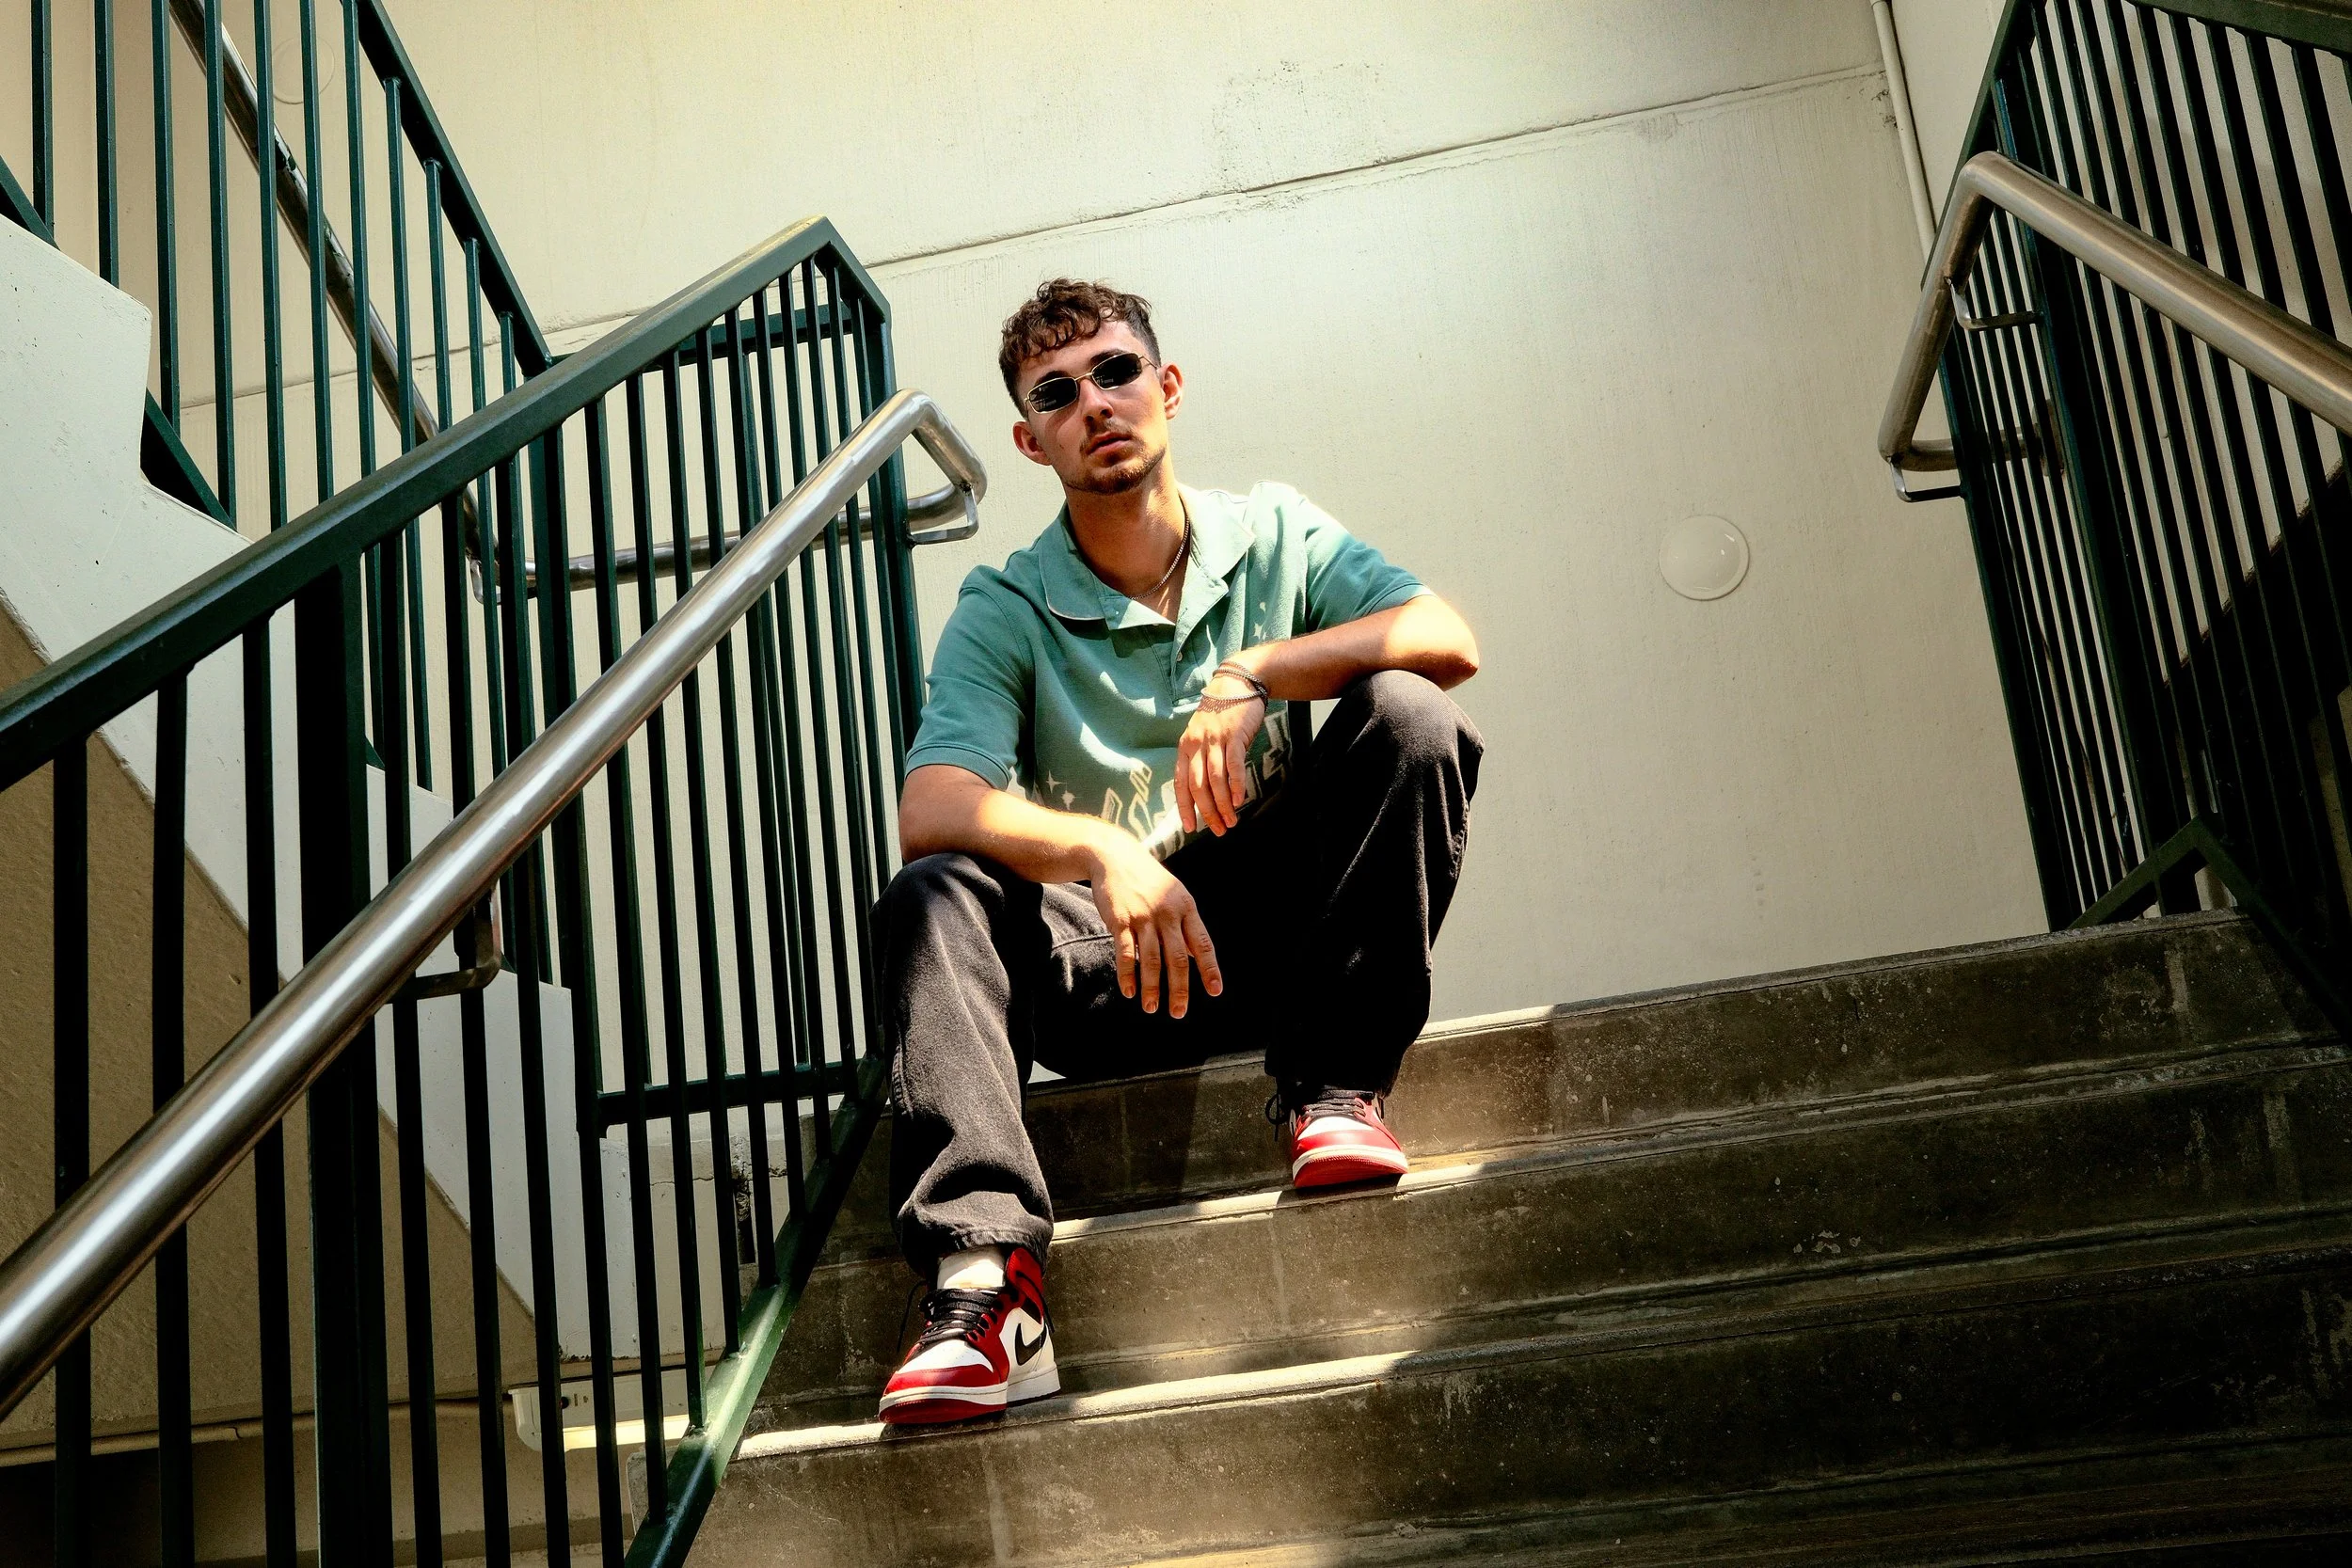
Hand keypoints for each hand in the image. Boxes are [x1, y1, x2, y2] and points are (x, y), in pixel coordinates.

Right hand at [1086, 834, 1221, 1016]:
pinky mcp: (1120, 920)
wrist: (1115, 857)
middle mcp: (1168, 913)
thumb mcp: (1174, 896)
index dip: (1209, 969)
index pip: (1203, 943)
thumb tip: (1197, 958)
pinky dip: (1128, 974)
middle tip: (1179, 1012)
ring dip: (1152, 987)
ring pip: (1151, 959)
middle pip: (1177, 957)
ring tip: (1152, 1008)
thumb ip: (1185, 926)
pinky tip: (1129, 991)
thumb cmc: (1148, 881)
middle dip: (1179, 988)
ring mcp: (1143, 916)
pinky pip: (1126, 952)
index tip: (1215, 991)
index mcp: (1186, 908)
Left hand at [1176, 676, 1265, 834]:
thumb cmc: (1222, 713)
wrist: (1238, 684)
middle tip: (1217, 830)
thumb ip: (1202, 758)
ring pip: (1214, 780)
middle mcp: (1196, 744)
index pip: (1180, 783)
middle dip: (1206, 812)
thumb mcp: (1204, 735)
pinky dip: (1235, 785)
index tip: (1190, 827)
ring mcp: (1214, 740)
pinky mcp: (1233, 736)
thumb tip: (1207, 789)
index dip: (1184, 807)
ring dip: (1222, 804)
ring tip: (1231, 821)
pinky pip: (1232, 766)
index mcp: (1185, 746)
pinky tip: (1238, 800)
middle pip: (1197, 786)